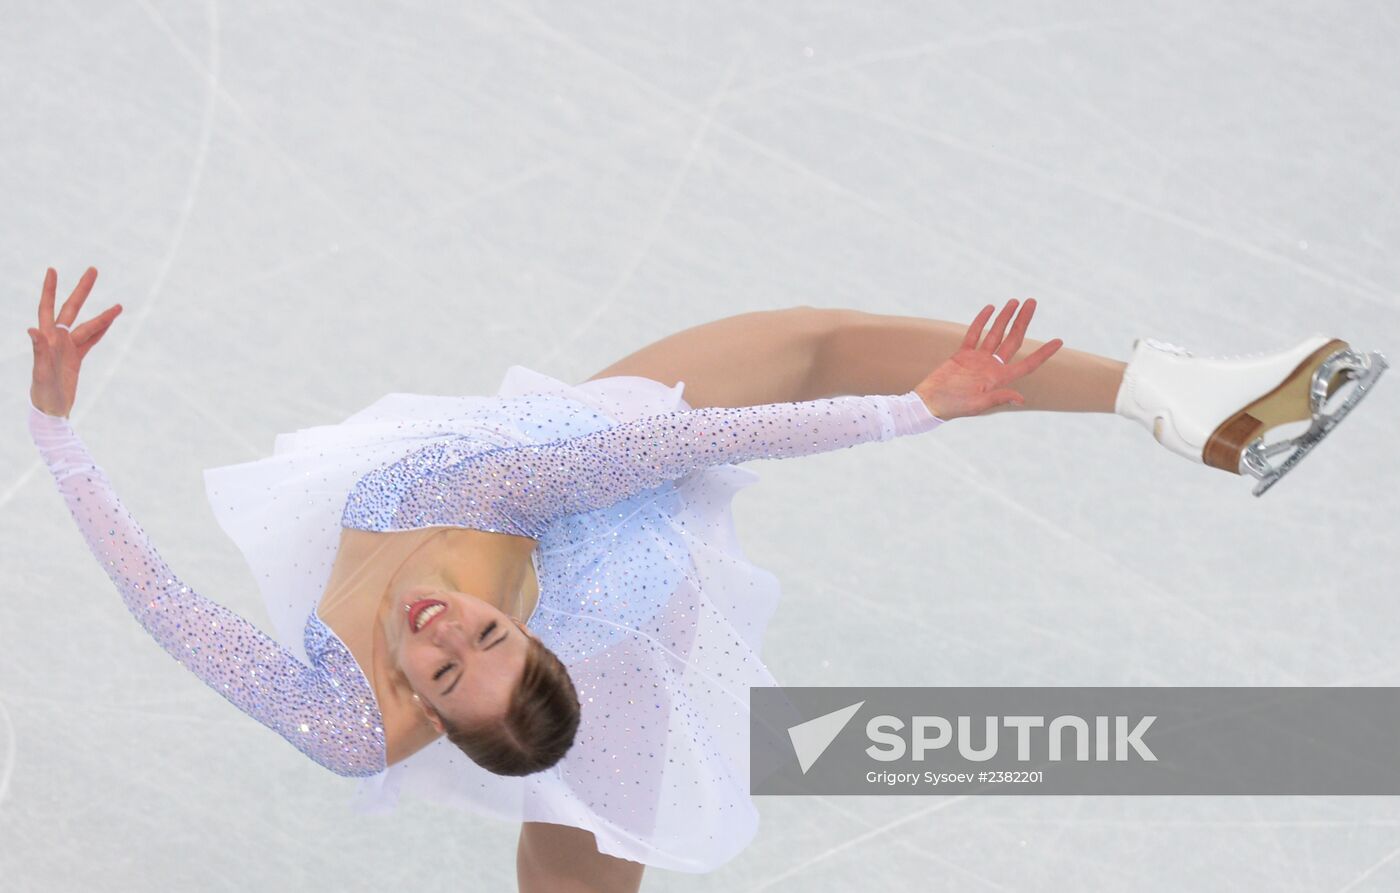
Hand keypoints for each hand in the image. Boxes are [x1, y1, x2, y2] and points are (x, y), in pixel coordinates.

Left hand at [27, 267, 122, 417]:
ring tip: (120, 306)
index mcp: (48, 339)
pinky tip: (110, 322)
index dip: (50, 290)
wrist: (50, 412)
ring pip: (87, 326)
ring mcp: (67, 348)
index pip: (48, 308)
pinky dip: (101, 331)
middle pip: (71, 310)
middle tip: (93, 270)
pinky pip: (90, 341)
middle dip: (82, 290)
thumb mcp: (41, 373)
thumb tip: (32, 329)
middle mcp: (57, 339)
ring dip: (102, 316)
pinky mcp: (75, 359)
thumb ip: (39, 350)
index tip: (53, 270)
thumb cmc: (43, 394)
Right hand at [914, 298, 1061, 419]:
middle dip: (1023, 321)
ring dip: (1005, 317)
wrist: (929, 403)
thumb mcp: (977, 405)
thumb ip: (998, 397)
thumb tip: (1021, 399)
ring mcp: (977, 360)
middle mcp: (991, 367)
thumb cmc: (954, 407)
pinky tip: (991, 308)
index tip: (1059, 341)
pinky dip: (982, 321)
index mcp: (999, 379)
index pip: (1027, 364)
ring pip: (995, 333)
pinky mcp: (962, 355)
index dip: (1043, 353)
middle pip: (1013, 340)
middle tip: (1032, 302)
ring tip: (1014, 301)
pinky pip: (974, 334)